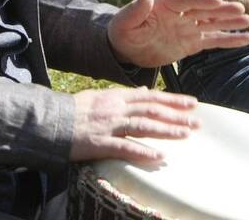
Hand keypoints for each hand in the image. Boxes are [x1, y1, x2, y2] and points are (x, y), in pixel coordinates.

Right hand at [69, 86, 200, 162]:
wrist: (50, 121)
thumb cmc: (74, 110)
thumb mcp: (100, 96)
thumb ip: (123, 96)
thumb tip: (144, 92)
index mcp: (117, 97)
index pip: (151, 97)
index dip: (172, 99)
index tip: (191, 102)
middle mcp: (116, 108)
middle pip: (152, 110)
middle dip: (176, 115)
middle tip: (197, 121)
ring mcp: (109, 125)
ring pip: (143, 126)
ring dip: (166, 130)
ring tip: (185, 135)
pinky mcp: (99, 143)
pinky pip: (123, 147)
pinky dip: (142, 151)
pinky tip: (158, 156)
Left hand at [108, 0, 248, 67]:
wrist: (127, 50)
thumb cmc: (123, 32)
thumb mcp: (124, 22)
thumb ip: (136, 9)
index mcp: (165, 4)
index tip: (217, 0)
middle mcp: (181, 13)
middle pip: (204, 9)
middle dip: (222, 10)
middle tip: (240, 9)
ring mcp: (188, 28)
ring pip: (213, 24)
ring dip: (230, 22)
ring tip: (248, 21)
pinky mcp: (192, 43)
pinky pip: (213, 41)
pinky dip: (229, 40)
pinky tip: (246, 39)